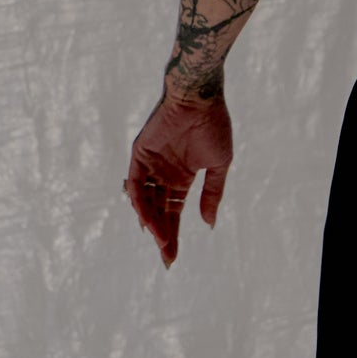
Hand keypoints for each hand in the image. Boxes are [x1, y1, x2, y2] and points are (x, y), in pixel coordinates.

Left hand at [124, 89, 233, 267]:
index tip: (173, 257)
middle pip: (159, 212)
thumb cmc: (213, 126)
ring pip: (146, 203)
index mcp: (182, 177)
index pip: (173, 211)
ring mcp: (151, 166)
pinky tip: (149, 223)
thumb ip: (212, 194)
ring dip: (153, 224)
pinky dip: (141, 206)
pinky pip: (137, 187)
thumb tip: (208, 223)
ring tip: (162, 244)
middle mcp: (164, 174)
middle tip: (167, 258)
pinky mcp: (139, 157)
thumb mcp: (219, 165)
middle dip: (162, 236)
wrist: (200, 99)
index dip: (173, 234)